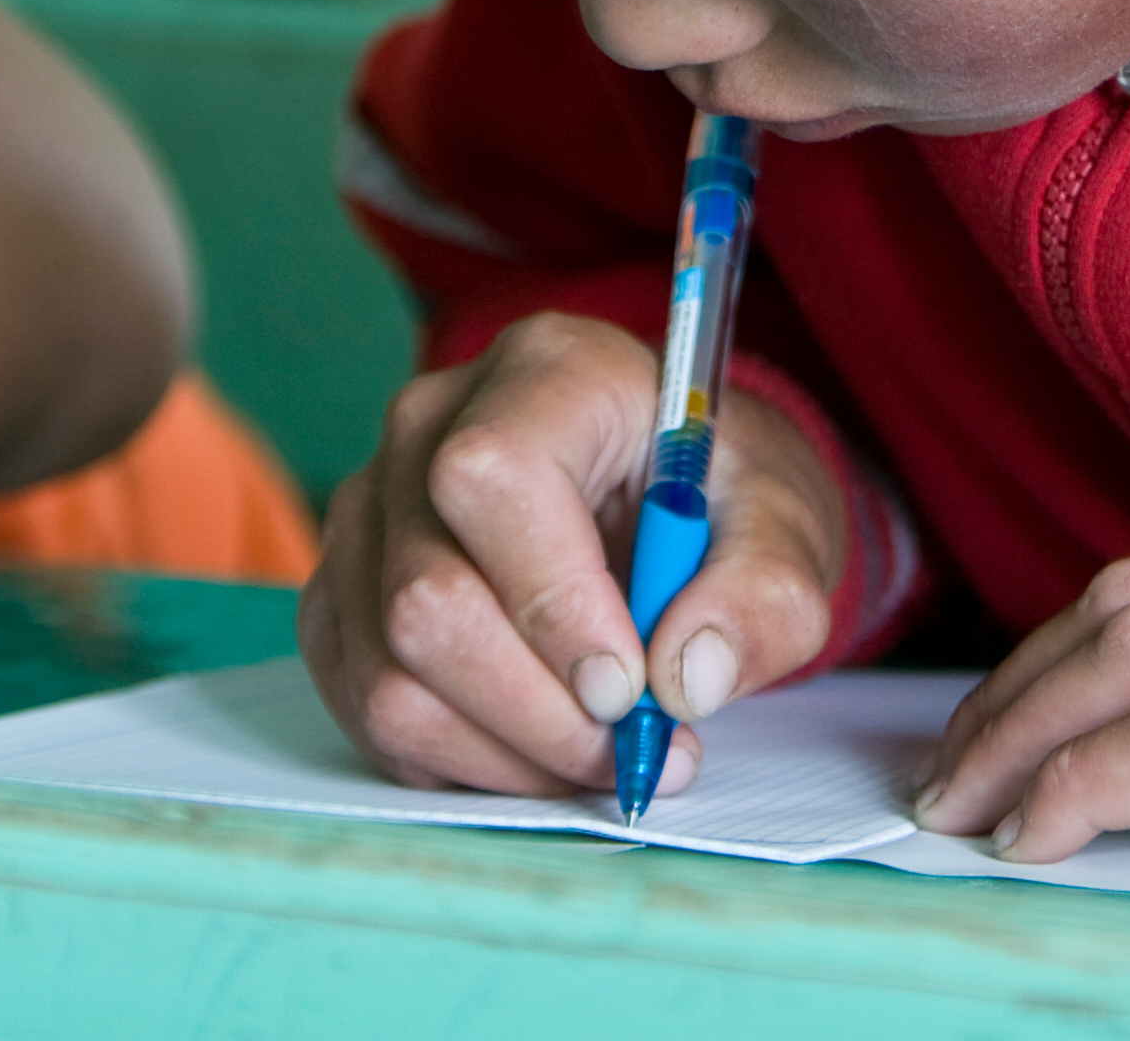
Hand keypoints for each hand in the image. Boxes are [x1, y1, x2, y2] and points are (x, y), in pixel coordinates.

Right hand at [299, 311, 846, 796]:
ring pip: (387, 673)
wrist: (668, 498)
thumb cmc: (717, 496)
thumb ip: (763, 593)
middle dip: (537, 711)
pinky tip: (538, 748)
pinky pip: (364, 703)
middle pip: (425, 599)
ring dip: (503, 752)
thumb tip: (689, 677)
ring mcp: (370, 507)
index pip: (489, 479)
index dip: (551, 602)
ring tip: (599, 756)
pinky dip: (458, 758)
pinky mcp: (344, 587)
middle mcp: (429, 425)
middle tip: (631, 748)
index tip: (630, 687)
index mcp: (547, 371)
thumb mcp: (785, 525)